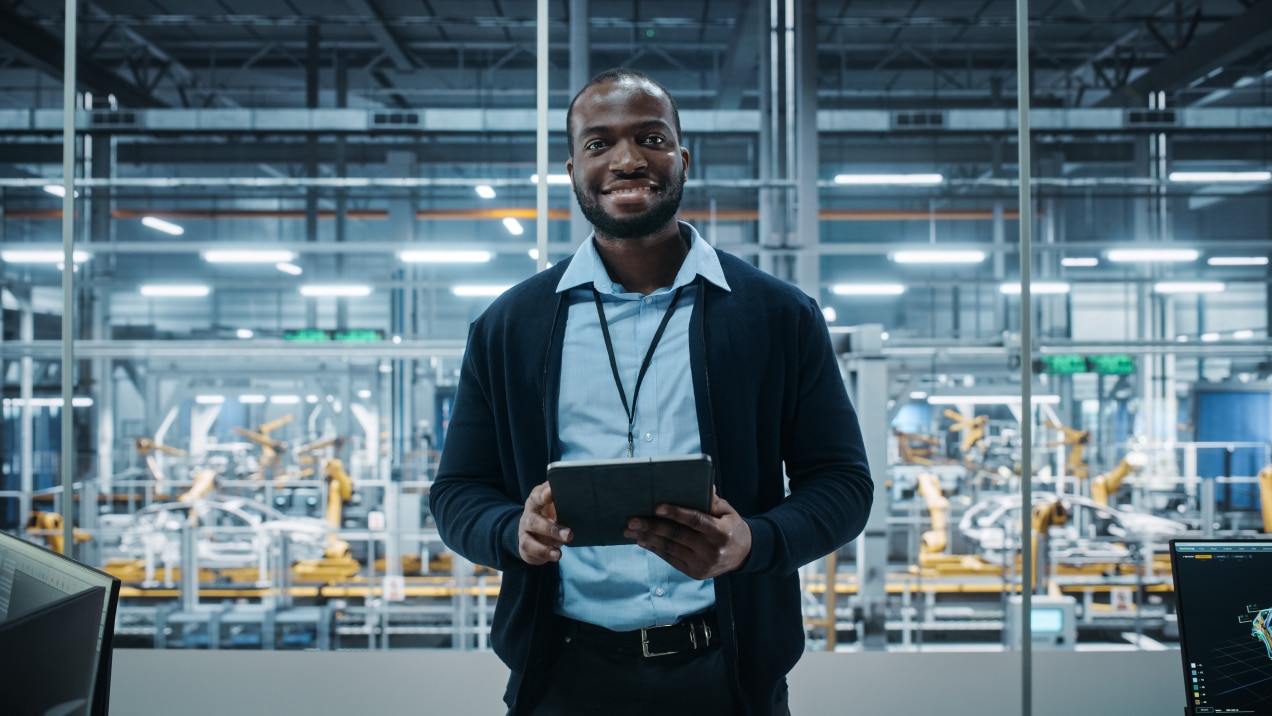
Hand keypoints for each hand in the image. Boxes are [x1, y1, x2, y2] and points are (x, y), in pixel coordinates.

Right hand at [518, 481, 572, 564]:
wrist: (532, 536)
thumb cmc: (550, 516)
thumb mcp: (556, 507)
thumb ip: (566, 500)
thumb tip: (585, 492)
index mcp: (537, 500)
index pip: (538, 495)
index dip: (544, 494)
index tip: (552, 492)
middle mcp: (529, 513)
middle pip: (535, 517)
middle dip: (550, 527)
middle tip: (569, 534)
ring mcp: (525, 529)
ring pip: (533, 531)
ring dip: (549, 539)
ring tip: (564, 546)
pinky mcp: (525, 544)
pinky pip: (530, 547)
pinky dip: (544, 552)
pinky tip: (556, 555)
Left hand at [624, 489, 751, 579]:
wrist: (744, 555)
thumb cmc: (731, 526)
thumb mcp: (728, 511)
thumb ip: (712, 500)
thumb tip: (701, 484)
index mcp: (721, 532)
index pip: (695, 520)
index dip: (675, 513)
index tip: (657, 507)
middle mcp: (711, 550)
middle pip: (676, 536)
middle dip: (651, 526)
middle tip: (632, 520)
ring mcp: (702, 564)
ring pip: (670, 549)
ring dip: (648, 539)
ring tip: (631, 531)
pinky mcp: (695, 573)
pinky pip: (671, 559)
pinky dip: (655, 549)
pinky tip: (643, 541)